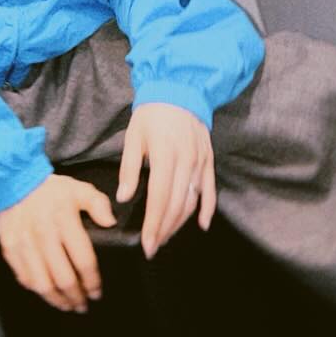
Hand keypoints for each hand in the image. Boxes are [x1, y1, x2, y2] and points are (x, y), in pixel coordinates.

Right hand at [0, 173, 116, 312]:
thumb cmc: (52, 190)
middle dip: (76, 297)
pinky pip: (25, 278)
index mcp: (64, 220)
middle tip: (83, 305)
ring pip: (42, 284)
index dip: (92, 281)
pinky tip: (47, 293)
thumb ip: (98, 204)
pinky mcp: (9, 249)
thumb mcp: (80, 189)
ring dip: (57, 300)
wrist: (15, 181)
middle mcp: (43, 234)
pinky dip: (37, 290)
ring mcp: (24, 244)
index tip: (97, 292)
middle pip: (63, 278)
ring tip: (67, 305)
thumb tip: (111, 223)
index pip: (83, 260)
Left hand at [117, 103, 216, 258]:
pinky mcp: (208, 160)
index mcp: (165, 155)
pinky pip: (210, 190)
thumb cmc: (152, 114)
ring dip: (180, 223)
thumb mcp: (134, 136)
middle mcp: (186, 161)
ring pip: (192, 201)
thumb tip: (125, 197)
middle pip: (177, 205)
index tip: (147, 244)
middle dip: (165, 230)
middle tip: (154, 247)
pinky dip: (208, 209)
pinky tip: (202, 225)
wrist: (180, 89)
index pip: (160, 198)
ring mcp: (200, 162)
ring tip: (167, 237)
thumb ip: (129, 168)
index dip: (154, 224)